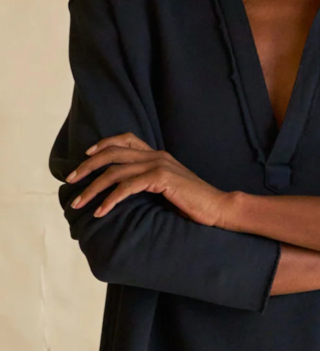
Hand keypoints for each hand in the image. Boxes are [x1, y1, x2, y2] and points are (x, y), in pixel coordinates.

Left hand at [64, 132, 229, 226]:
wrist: (218, 207)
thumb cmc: (194, 203)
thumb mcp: (169, 188)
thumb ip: (150, 183)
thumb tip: (127, 191)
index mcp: (158, 155)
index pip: (125, 139)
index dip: (103, 144)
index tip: (85, 156)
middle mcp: (156, 155)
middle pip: (112, 153)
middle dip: (87, 166)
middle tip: (70, 180)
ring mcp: (158, 165)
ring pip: (114, 171)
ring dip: (92, 188)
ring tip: (79, 202)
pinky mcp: (161, 179)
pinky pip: (126, 186)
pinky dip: (110, 199)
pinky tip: (100, 211)